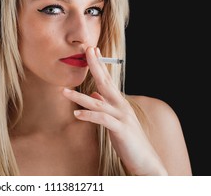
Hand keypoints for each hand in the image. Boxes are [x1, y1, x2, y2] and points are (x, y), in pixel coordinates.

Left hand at [62, 46, 167, 175]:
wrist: (146, 160)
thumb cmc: (129, 139)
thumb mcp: (115, 120)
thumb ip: (105, 106)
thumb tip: (94, 95)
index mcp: (119, 102)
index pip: (108, 79)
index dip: (99, 65)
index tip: (92, 50)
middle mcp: (121, 106)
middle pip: (106, 82)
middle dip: (95, 66)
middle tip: (86, 51)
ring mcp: (122, 117)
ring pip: (98, 102)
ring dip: (79, 97)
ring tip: (64, 91)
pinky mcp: (121, 129)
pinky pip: (102, 120)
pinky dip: (89, 116)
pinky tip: (76, 114)